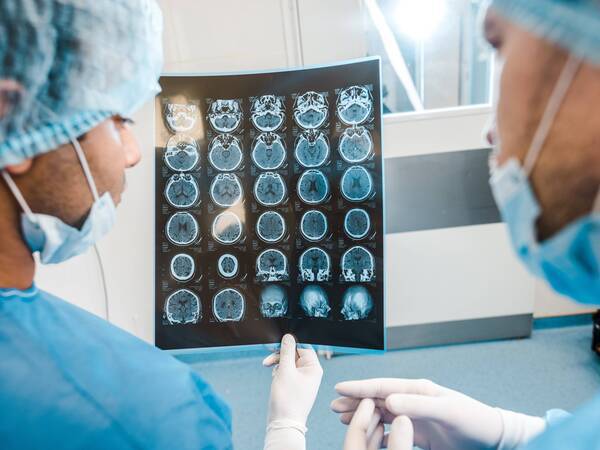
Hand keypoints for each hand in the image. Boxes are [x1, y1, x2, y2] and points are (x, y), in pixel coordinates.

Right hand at [263, 334, 322, 427]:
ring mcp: (302, 379)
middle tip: (268, 360)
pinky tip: (275, 379)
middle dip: (281, 356)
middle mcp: (310, 372)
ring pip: (288, 363)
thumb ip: (287, 351)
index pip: (303, 347)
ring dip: (278, 365)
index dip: (290, 345)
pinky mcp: (294, 385)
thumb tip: (288, 337)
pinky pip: (286, 372)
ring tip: (271, 372)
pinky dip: (279, 373)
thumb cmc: (287, 399)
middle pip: (294, 354)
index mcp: (313, 368)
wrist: (283, 423)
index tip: (277, 345)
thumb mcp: (285, 370)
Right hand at [332, 378, 542, 449]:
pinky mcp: (420, 434)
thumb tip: (388, 400)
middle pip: (378, 400)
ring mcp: (416, 417)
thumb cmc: (474, 420)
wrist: (492, 439)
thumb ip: (418, 404)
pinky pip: (393, 433)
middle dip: (355, 401)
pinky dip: (378, 434)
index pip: (383, 387)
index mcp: (418, 390)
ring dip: (363, 416)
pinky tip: (368, 439)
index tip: (340, 388)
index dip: (360, 387)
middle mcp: (413, 401)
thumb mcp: (446, 410)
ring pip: (382, 415)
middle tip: (333, 406)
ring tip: (343, 419)